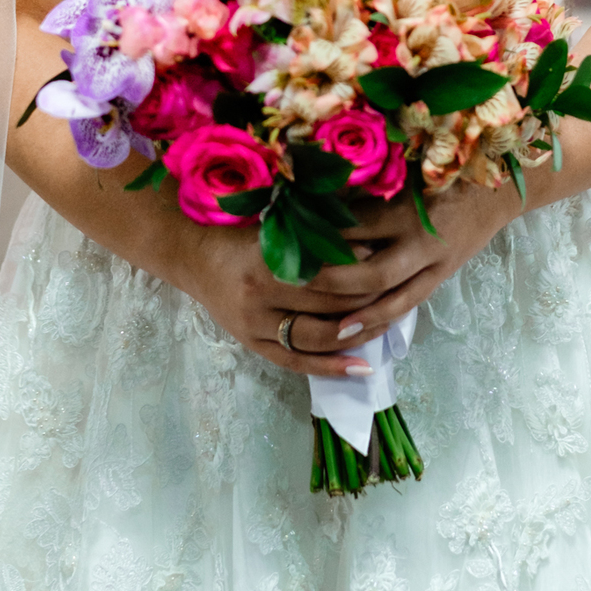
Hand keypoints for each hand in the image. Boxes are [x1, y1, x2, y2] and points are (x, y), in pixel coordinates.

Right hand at [172, 213, 387, 381]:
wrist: (193, 256)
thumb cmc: (238, 230)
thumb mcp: (274, 223)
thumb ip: (314, 233)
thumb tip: (368, 245)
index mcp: (267, 260)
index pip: (327, 273)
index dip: (362, 272)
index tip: (389, 264)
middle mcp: (259, 296)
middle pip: (326, 306)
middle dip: (366, 303)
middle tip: (397, 294)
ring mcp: (254, 326)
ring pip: (315, 338)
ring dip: (355, 335)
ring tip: (386, 327)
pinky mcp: (252, 344)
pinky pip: (297, 362)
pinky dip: (331, 367)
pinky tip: (361, 367)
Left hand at [289, 177, 520, 352]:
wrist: (494, 189)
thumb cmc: (442, 171)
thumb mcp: (405, 170)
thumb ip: (367, 186)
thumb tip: (316, 194)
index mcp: (409, 207)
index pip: (359, 227)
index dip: (324, 236)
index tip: (289, 238)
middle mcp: (422, 242)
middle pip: (374, 273)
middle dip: (334, 283)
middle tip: (296, 284)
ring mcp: (434, 266)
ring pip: (392, 299)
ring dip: (358, 316)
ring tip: (326, 328)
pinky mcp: (440, 278)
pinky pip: (408, 306)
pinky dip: (382, 320)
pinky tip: (357, 332)